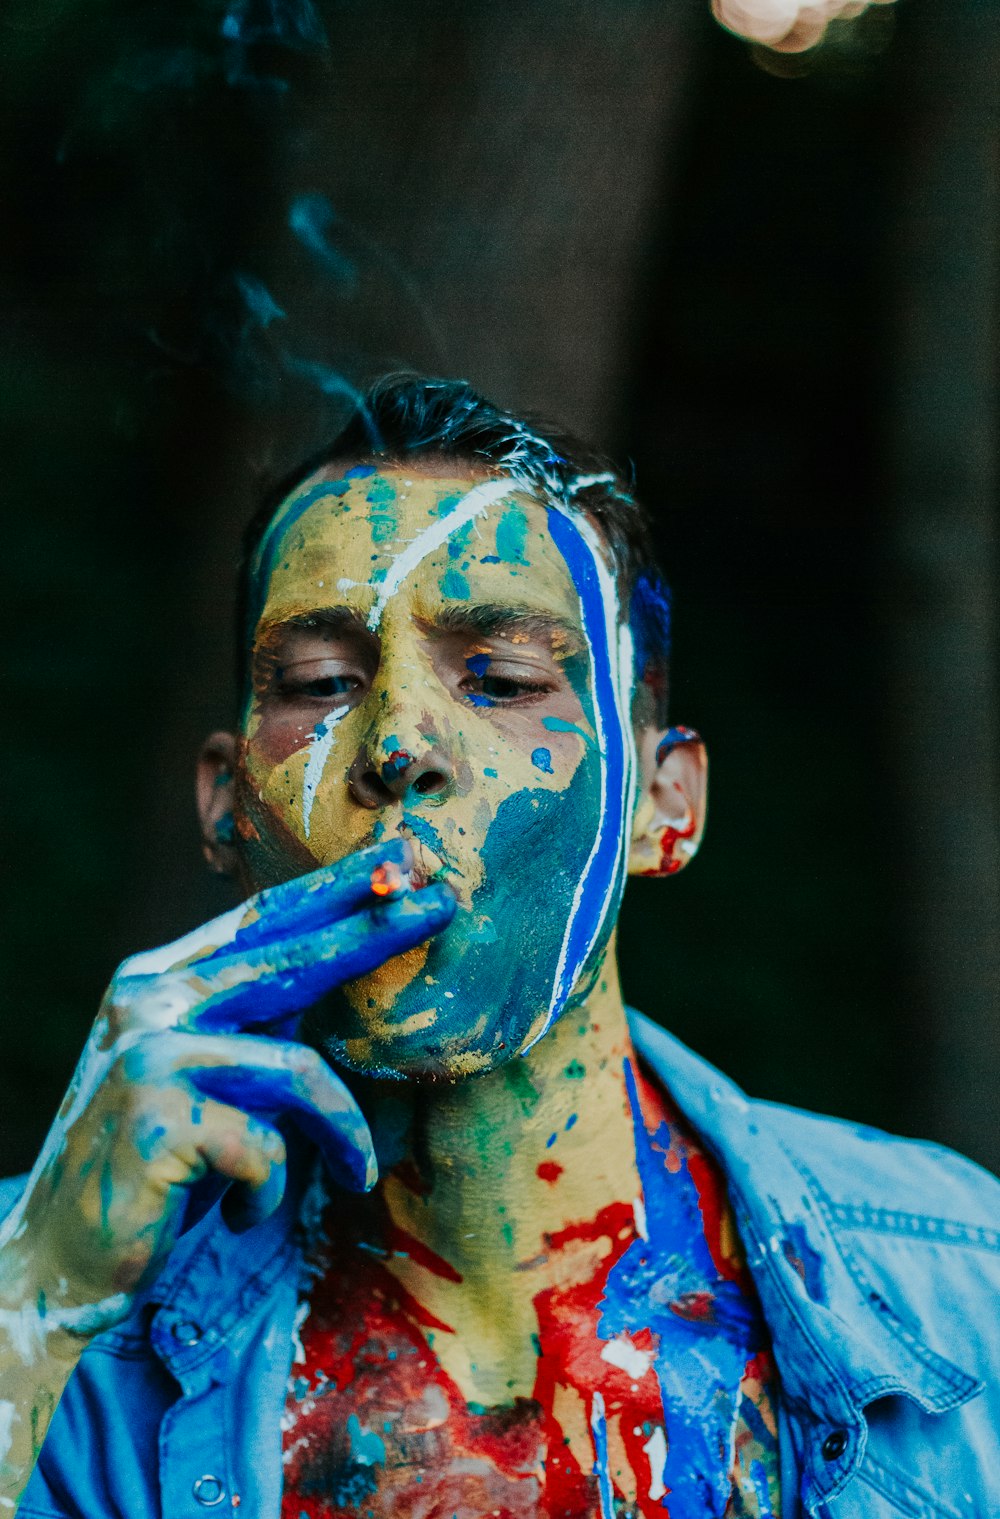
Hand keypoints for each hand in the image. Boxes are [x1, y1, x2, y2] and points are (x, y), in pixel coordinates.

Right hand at [0, 839, 453, 1335]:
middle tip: (443, 900)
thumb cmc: (150, 1167)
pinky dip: (270, 1192)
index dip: (335, 887)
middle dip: (374, 930)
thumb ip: (252, 1022)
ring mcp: (148, 1056)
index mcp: (157, 980)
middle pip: (287, 957)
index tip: (402, 857)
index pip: (260, 919)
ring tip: (355, 1174)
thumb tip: (343, 965)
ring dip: (342, 1134)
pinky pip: (269, 1147)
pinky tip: (238, 1217)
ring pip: (298, 1070)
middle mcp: (147, 1002)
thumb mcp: (198, 1073)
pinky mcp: (158, 1121)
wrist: (54, 1261)